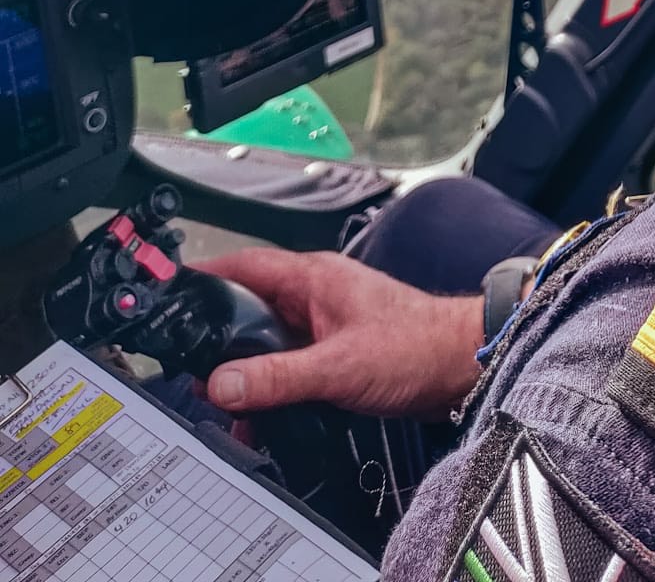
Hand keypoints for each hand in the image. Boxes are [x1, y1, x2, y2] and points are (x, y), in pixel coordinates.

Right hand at [201, 249, 483, 422]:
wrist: (462, 365)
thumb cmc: (415, 346)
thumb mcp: (337, 366)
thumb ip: (277, 376)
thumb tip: (220, 382)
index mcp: (312, 277)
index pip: (242, 265)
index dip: (203, 276)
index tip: (167, 294)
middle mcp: (315, 293)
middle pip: (248, 307)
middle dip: (217, 337)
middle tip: (188, 367)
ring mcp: (325, 321)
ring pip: (267, 339)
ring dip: (245, 368)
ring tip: (221, 400)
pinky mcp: (336, 349)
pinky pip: (289, 362)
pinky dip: (270, 385)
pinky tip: (260, 414)